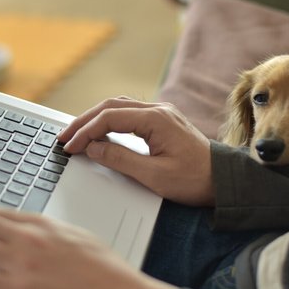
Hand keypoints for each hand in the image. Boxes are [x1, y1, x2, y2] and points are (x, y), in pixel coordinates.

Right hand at [59, 97, 213, 205]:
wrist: (224, 181)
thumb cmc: (195, 180)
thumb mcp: (154, 175)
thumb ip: (120, 159)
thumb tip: (93, 148)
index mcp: (156, 119)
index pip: (109, 118)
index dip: (85, 131)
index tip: (70, 146)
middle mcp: (158, 111)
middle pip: (110, 107)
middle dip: (84, 121)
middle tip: (64, 137)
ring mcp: (162, 114)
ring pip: (119, 107)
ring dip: (96, 118)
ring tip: (77, 134)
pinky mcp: (163, 123)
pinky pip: (130, 114)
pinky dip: (110, 120)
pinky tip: (100, 132)